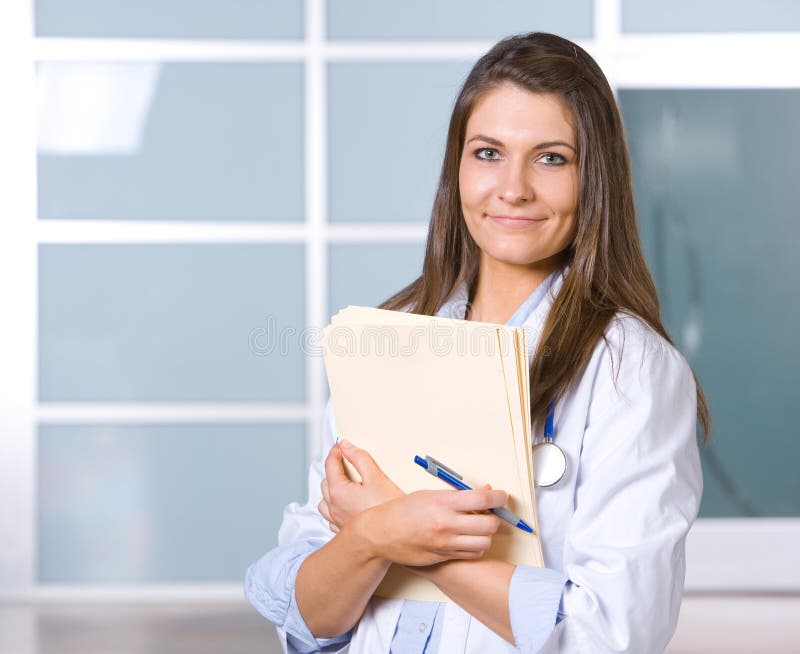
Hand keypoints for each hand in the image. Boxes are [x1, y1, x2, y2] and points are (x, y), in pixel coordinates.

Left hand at [318, 440, 403, 532]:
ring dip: (331, 490)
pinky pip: (331, 517)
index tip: (341, 447)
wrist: (397, 533)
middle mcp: (334, 508)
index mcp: (338, 492)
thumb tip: (347, 447)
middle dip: (334, 470)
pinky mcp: (344, 531)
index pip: (330, 465)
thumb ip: (359, 458)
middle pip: (325, 482)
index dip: (335, 452)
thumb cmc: (387, 509)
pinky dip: (335, 507)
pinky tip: (346, 504)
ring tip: (345, 484)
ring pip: (325, 501)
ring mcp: (338, 521)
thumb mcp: (376, 476)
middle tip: (347, 462)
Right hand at [351, 486, 506, 566]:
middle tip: (491, 512)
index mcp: (442, 503)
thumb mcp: (429, 494)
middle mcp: (446, 524)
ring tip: (479, 527)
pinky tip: (469, 538)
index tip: (501, 496)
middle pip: (489, 524)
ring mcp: (445, 543)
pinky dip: (477, 546)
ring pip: (484, 542)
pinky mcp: (444, 556)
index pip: (482, 500)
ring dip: (487, 534)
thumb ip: (458, 495)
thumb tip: (485, 492)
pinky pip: (472, 554)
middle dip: (495, 517)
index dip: (498, 497)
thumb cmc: (403, 510)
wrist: (380, 533)